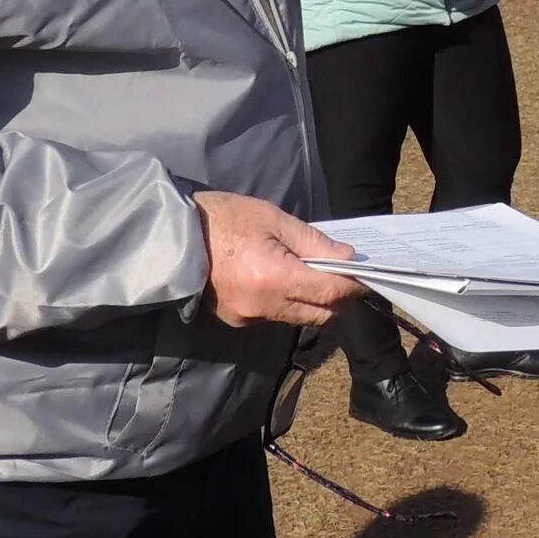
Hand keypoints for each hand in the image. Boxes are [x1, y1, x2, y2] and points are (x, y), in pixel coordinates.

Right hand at [196, 190, 361, 328]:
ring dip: (312, 301)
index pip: (329, 293)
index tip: (365, 276)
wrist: (173, 234)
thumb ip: (313, 241)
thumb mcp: (272, 218)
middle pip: (319, 315)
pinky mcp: (236, 320)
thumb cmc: (223, 217)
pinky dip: (287, 302)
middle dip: (337, 299)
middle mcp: (263, 306)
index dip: (352, 286)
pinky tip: (282, 279)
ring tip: (312, 273)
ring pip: (298, 318)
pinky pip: (275, 316)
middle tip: (344, 276)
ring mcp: (248, 317)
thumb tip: (346, 258)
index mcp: (273, 278)